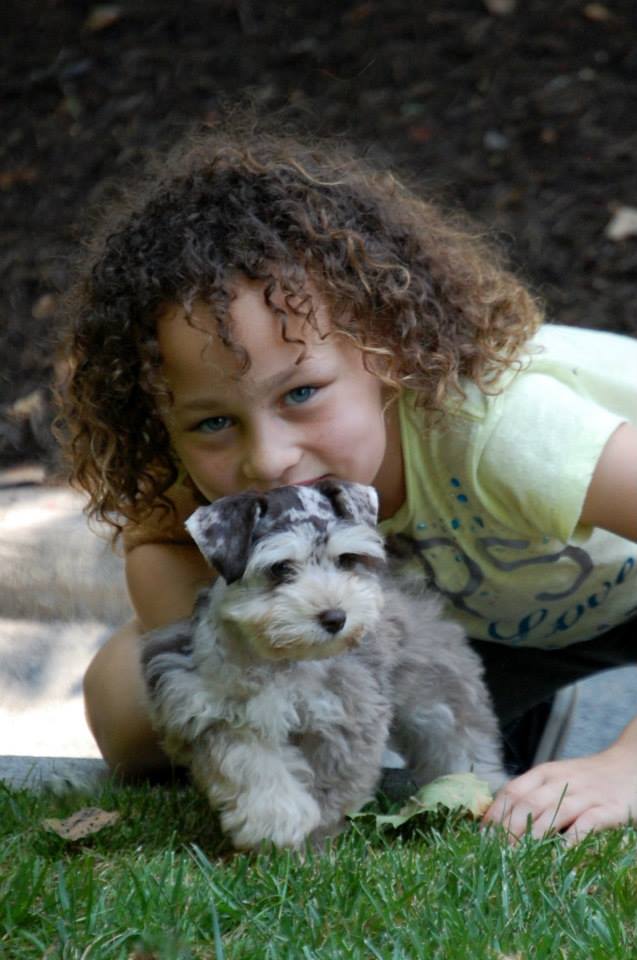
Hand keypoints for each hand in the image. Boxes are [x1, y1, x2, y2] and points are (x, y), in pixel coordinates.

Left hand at [482, 743, 636, 842]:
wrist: (630, 765)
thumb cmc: (587, 779)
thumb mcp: (557, 778)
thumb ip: (533, 792)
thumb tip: (498, 817)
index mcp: (545, 773)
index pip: (512, 791)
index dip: (495, 813)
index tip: (481, 836)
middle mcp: (561, 780)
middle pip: (528, 804)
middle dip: (508, 829)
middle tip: (494, 854)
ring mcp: (585, 794)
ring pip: (553, 812)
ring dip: (532, 835)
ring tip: (517, 857)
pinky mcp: (608, 809)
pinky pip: (587, 824)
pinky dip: (571, 840)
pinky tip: (559, 855)